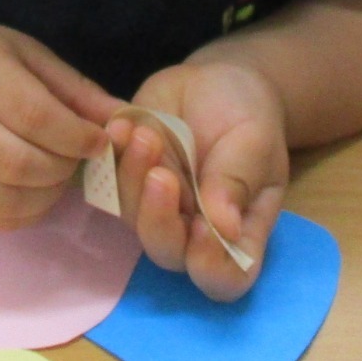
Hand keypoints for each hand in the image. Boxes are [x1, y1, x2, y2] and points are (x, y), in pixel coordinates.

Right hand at [0, 20, 120, 229]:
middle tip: (77, 158)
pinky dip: (24, 213)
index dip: (75, 136)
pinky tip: (36, 191)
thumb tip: (125, 123)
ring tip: (58, 174)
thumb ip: (76, 91)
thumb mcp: (30, 55)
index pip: (31, 115)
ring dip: (45, 196)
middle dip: (62, 169)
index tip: (99, 141)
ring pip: (2, 198)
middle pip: (16, 162)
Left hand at [112, 61, 288, 300]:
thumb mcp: (255, 141)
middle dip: (158, 218)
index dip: (209, 266)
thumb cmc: (248, 115)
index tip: (203, 227)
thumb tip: (224, 227)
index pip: (224, 279)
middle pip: (167, 253)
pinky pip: (106, 182)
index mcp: (237, 232)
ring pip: (131, 217)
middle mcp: (192, 229)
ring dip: (132, 180)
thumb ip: (237, 181)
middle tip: (162, 174)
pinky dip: (110, 157)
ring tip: (146, 135)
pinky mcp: (124, 178)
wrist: (215, 82)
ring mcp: (154, 206)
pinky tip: (121, 127)